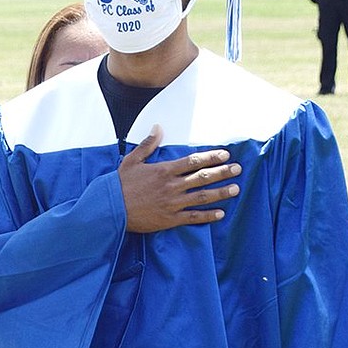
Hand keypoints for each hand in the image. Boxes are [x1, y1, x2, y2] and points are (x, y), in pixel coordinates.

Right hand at [119, 125, 240, 232]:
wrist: (110, 209)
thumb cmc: (119, 184)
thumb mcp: (132, 161)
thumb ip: (148, 144)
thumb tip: (158, 127)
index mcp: (164, 171)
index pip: (193, 161)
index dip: (211, 157)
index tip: (225, 154)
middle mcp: (171, 186)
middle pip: (203, 177)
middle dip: (222, 172)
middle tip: (237, 169)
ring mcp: (172, 204)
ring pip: (202, 196)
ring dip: (221, 192)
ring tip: (235, 189)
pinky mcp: (169, 219)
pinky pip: (193, 217)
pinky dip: (208, 215)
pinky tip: (220, 213)